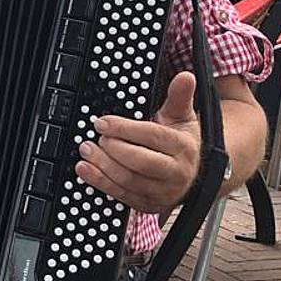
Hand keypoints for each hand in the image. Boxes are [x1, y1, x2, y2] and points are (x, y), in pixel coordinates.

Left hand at [74, 72, 201, 213]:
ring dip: (102, 166)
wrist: (195, 176)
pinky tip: (86, 170)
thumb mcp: (182, 118)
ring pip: (129, 181)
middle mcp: (175, 173)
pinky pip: (121, 195)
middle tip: (95, 138)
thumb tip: (185, 76)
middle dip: (112, 149)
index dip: (124, 129)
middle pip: (140, 162)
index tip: (102, 123)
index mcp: (183, 148)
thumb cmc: (183, 143)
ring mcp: (162, 192)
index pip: (152, 136)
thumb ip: (179, 97)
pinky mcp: (148, 204)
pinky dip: (100, 183)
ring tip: (86, 150)